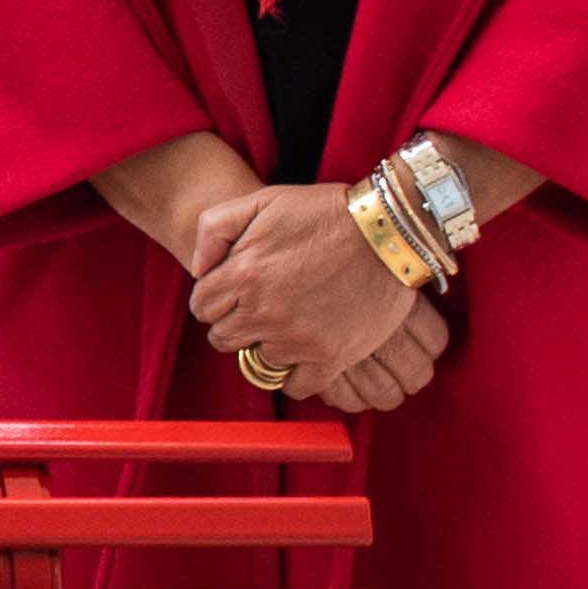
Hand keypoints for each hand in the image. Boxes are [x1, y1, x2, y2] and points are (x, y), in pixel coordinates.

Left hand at [176, 180, 449, 412]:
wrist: (389, 230)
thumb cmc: (325, 213)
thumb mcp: (262, 201)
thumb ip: (214, 228)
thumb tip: (199, 268)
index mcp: (242, 275)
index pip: (202, 307)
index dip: (215, 298)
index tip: (235, 293)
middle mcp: (263, 313)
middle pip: (223, 338)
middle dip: (236, 323)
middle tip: (261, 307)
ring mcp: (295, 340)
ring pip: (259, 360)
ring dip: (269, 344)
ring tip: (290, 321)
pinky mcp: (329, 358)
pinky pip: (296, 387)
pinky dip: (298, 374)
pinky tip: (305, 351)